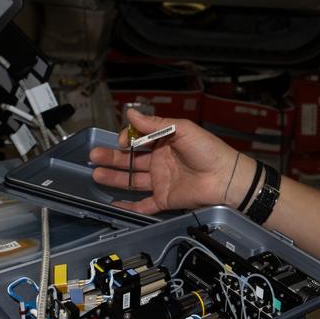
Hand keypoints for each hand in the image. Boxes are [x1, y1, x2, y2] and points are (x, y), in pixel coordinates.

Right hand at [86, 107, 243, 214]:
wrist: (226, 178)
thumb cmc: (208, 150)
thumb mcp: (181, 129)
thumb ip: (155, 124)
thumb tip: (130, 113)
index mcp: (165, 143)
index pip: (138, 140)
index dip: (126, 140)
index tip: (120, 141)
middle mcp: (160, 161)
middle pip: (131, 160)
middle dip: (112, 158)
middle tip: (93, 156)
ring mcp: (162, 181)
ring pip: (133, 180)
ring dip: (115, 178)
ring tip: (96, 175)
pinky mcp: (165, 199)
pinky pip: (144, 204)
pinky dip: (129, 206)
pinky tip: (113, 203)